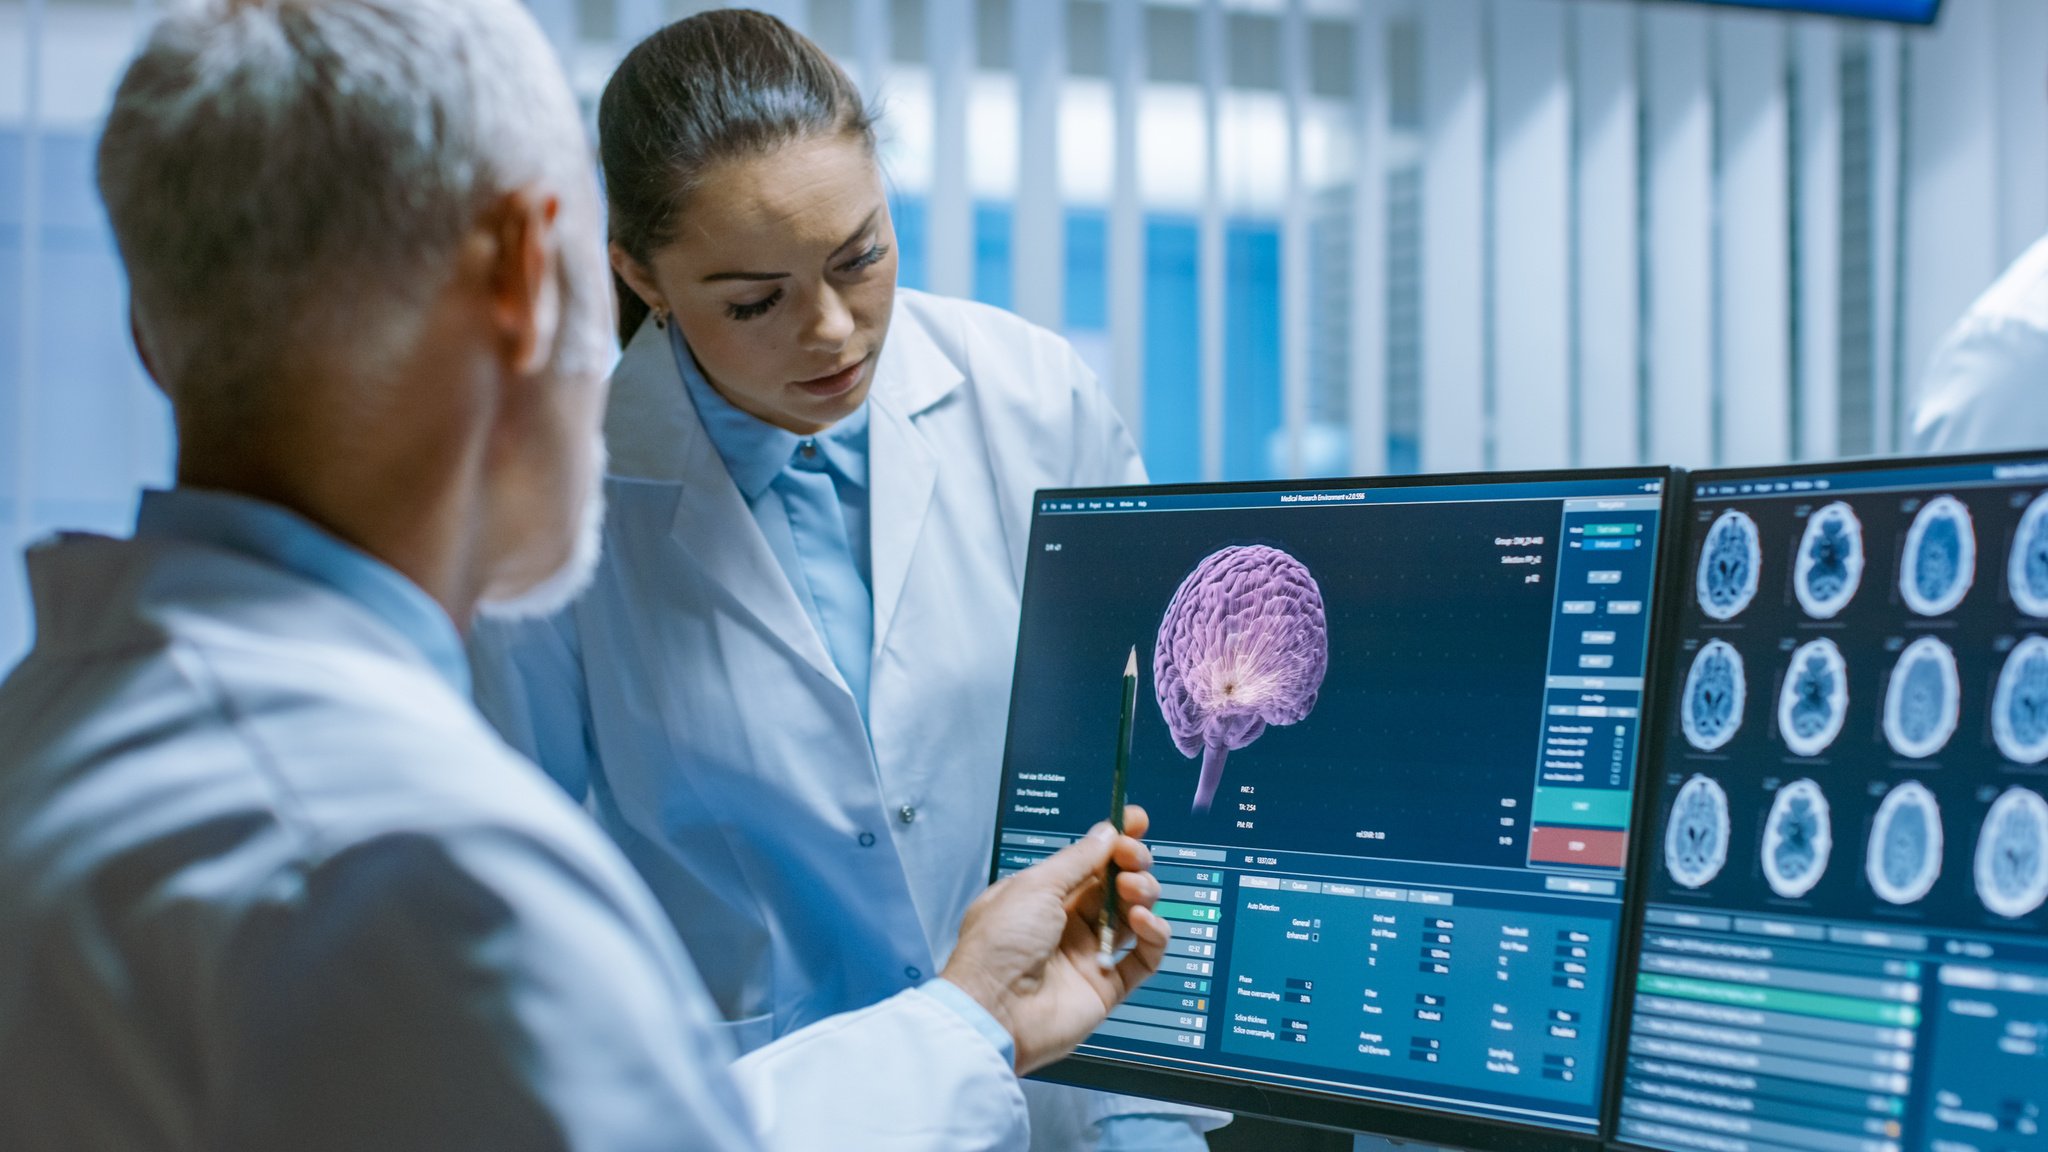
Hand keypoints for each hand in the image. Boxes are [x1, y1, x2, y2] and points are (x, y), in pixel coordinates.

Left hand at [940, 805, 1169, 1074]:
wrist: (994, 1011)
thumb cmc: (999, 944)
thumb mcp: (1035, 886)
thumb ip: (1078, 860)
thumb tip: (1106, 832)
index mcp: (1044, 895)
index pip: (1089, 862)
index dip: (1116, 841)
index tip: (1137, 820)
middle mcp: (1068, 922)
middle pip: (1116, 885)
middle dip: (1131, 864)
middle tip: (1132, 859)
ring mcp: (1089, 953)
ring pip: (1134, 915)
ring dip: (1143, 894)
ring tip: (1132, 892)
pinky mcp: (1108, 986)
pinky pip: (1145, 957)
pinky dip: (1154, 935)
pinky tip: (1144, 921)